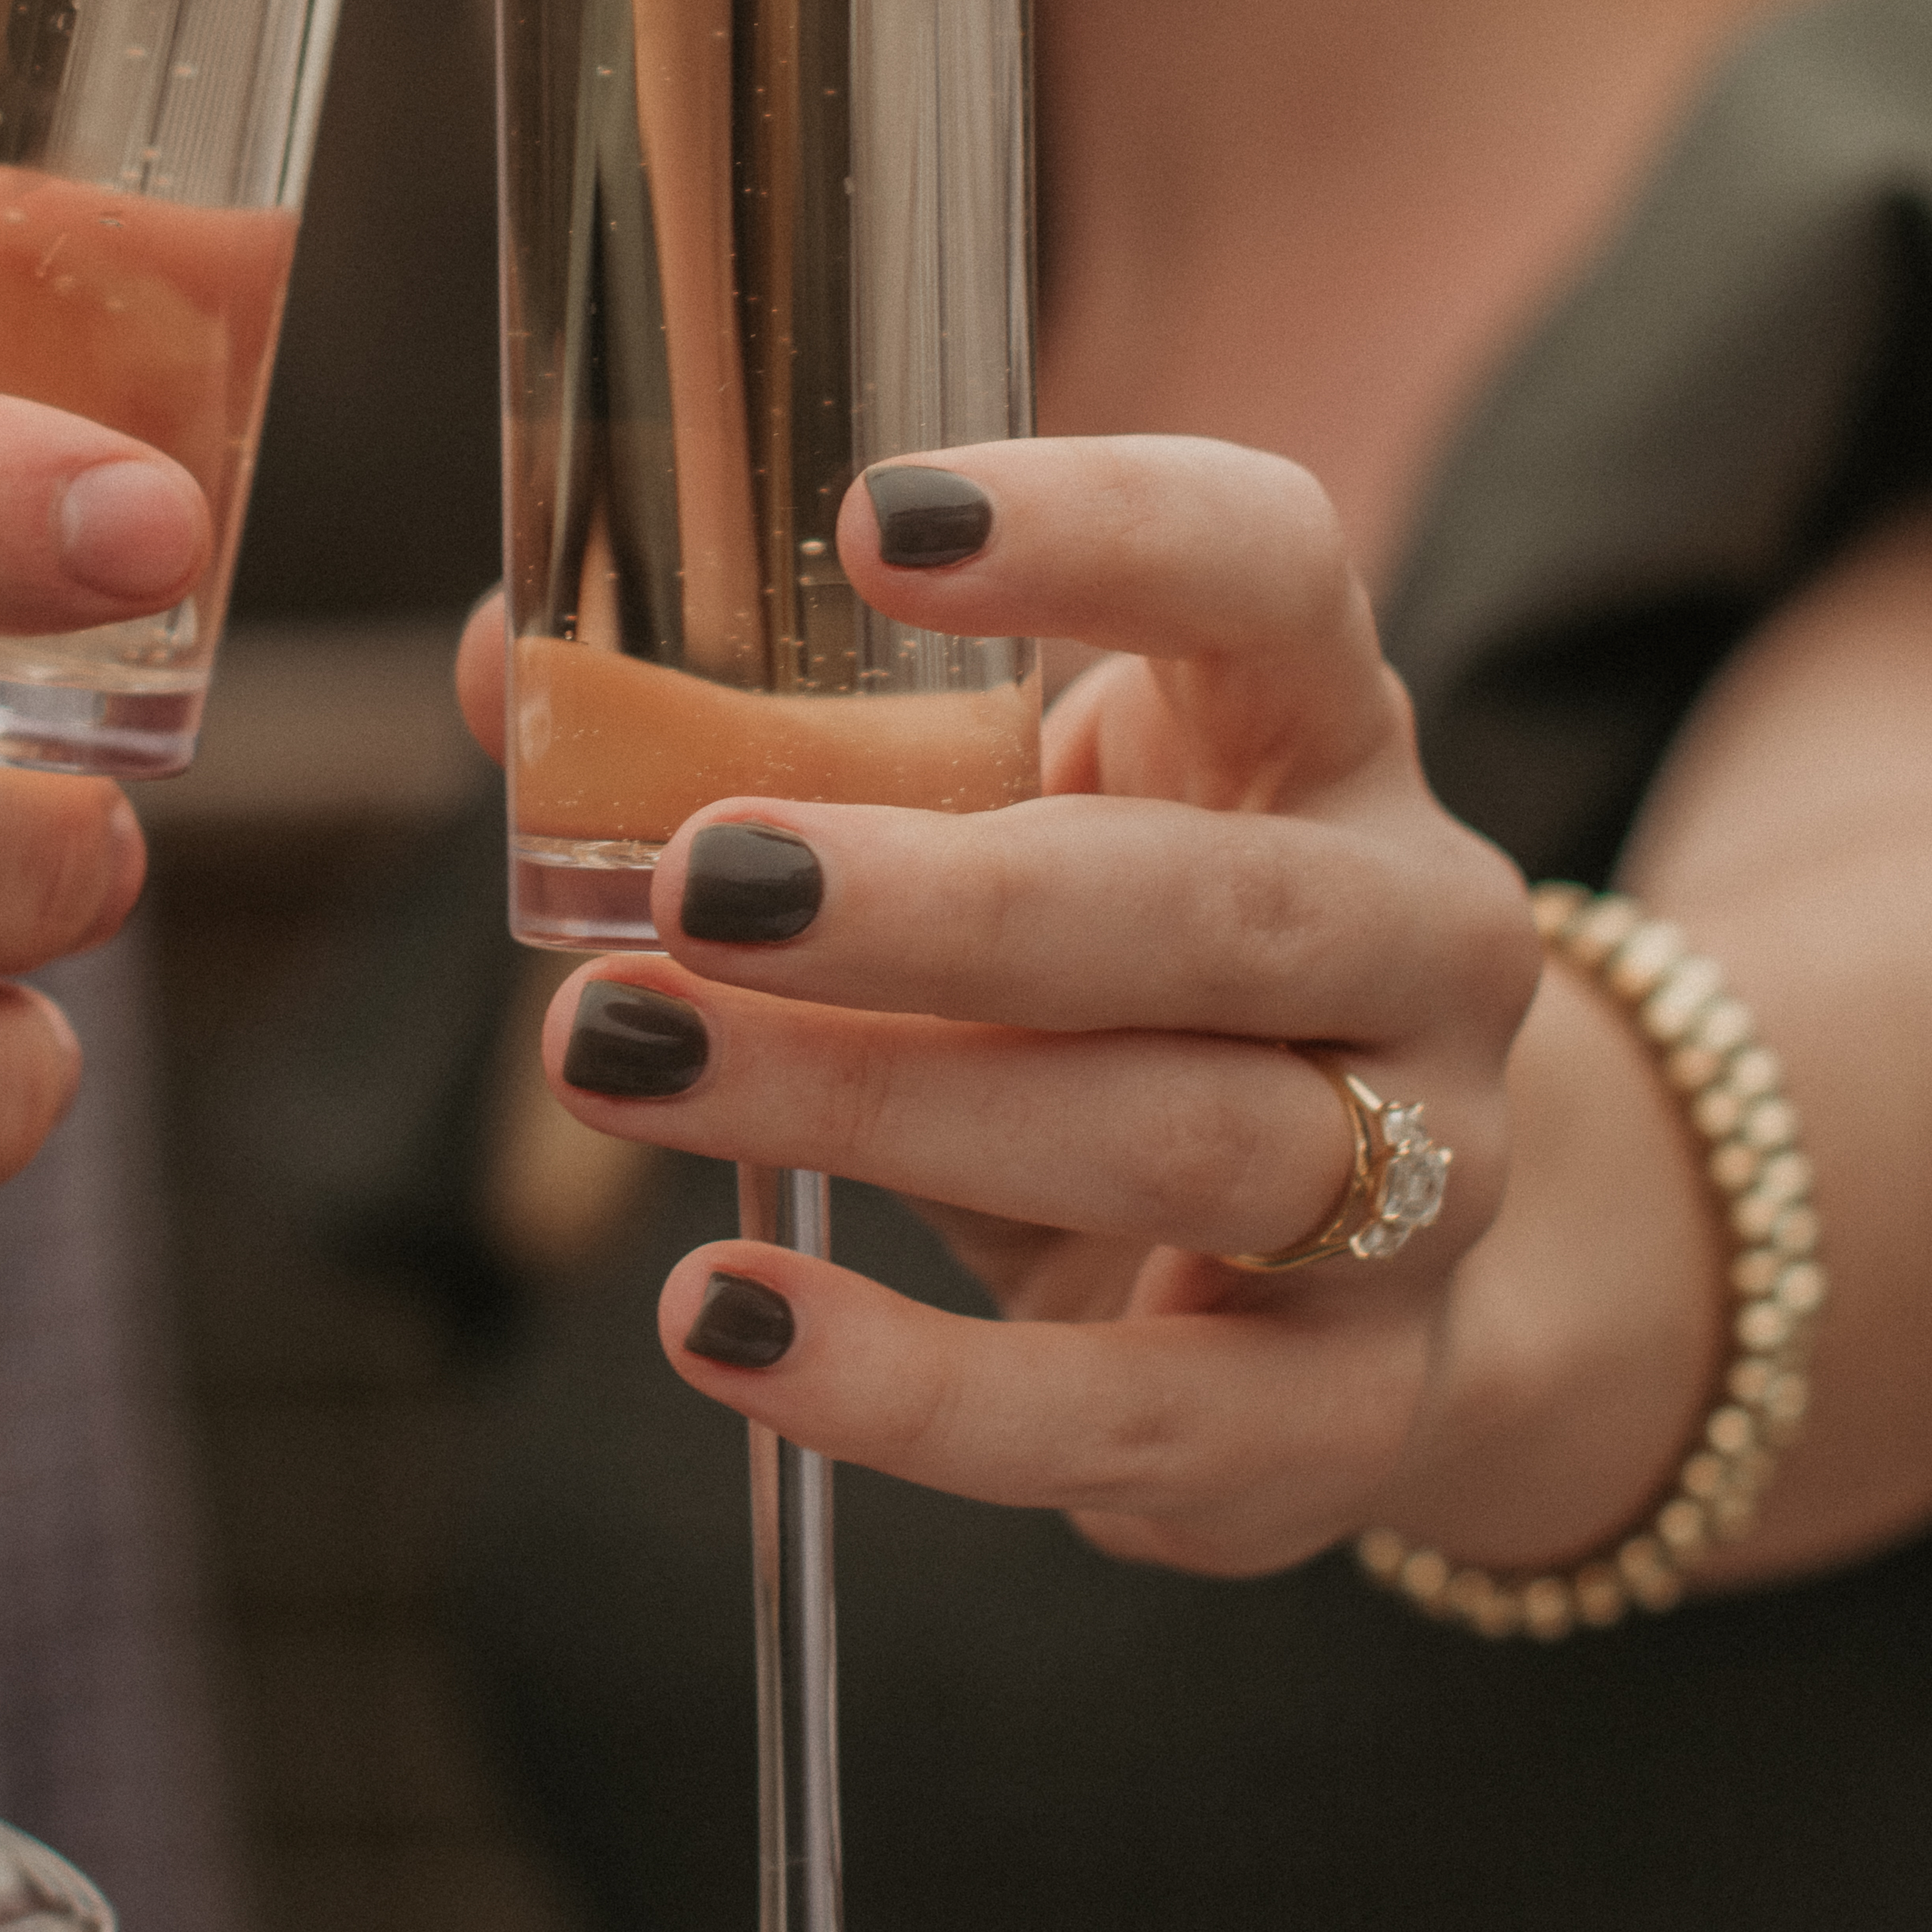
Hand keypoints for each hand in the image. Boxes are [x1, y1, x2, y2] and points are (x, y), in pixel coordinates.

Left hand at [481, 436, 1568, 1577]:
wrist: (1338, 1289)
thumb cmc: (1100, 994)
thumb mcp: (982, 838)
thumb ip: (761, 752)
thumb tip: (500, 668)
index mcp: (1318, 727)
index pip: (1267, 568)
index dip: (1099, 530)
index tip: (871, 520)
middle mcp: (1421, 933)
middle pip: (1219, 903)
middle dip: (943, 901)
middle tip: (696, 884)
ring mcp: (1430, 1177)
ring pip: (1185, 1143)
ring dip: (882, 1108)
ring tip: (621, 1063)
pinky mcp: (1356, 1406)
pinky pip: (1143, 1411)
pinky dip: (917, 1389)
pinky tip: (718, 1319)